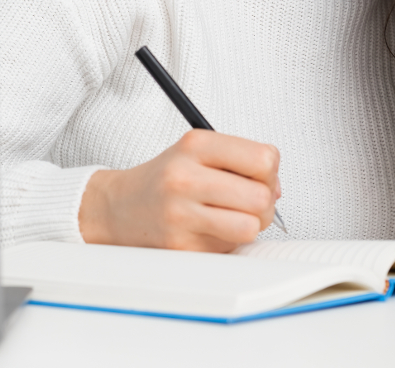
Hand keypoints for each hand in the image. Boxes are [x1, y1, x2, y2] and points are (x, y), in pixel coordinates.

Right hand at [78, 129, 280, 251]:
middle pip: (262, 196)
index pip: (263, 158)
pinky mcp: (181, 246)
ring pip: (250, 227)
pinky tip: (208, 230)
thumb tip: (277, 189)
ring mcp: (181, 214)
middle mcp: (185, 177)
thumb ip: (241, 162)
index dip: (269, 172)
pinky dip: (226, 243)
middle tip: (247, 202)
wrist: (118, 207)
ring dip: (248, 226)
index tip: (257, 176)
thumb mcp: (197, 153)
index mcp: (195, 145)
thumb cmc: (164, 180)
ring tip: (231, 218)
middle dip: (264, 203)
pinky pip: (229, 249)